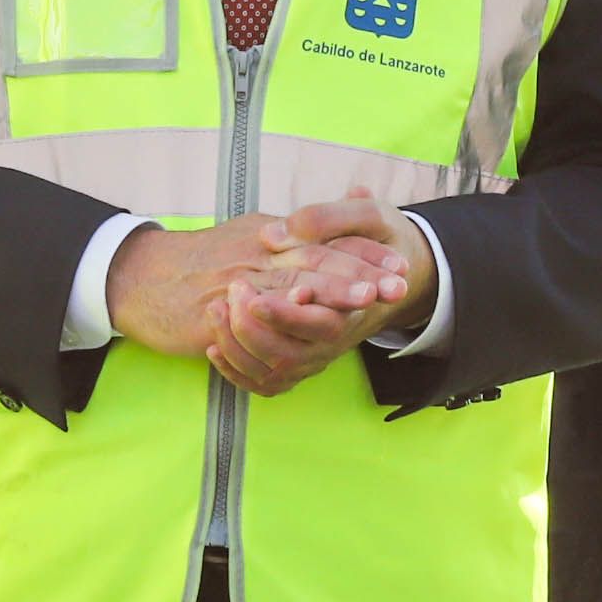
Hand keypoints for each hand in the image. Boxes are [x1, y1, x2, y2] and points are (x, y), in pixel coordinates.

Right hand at [107, 211, 400, 362]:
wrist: (141, 277)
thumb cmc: (196, 264)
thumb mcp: (244, 239)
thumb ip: (284, 242)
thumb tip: (319, 243)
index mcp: (270, 235)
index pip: (326, 241)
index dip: (364, 253)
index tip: (399, 262)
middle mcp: (260, 251)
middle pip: (319, 257)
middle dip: (362, 270)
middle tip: (398, 281)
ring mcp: (240, 276)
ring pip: (294, 279)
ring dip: (333, 289)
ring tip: (366, 298)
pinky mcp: (220, 303)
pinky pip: (256, 305)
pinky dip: (283, 305)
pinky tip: (307, 310)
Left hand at [206, 197, 431, 396]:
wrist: (388, 272)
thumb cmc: (378, 239)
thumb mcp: (370, 217)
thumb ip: (330, 218)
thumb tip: (279, 231)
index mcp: (356, 310)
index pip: (321, 324)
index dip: (285, 315)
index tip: (252, 297)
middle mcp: (335, 342)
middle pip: (290, 356)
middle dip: (251, 330)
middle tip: (230, 293)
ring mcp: (314, 358)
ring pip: (272, 373)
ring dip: (237, 347)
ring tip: (215, 309)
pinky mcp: (297, 366)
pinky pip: (263, 384)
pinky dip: (235, 370)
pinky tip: (213, 347)